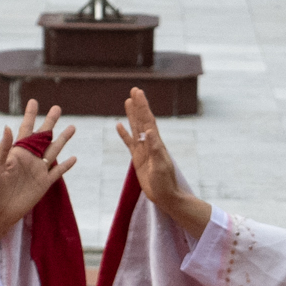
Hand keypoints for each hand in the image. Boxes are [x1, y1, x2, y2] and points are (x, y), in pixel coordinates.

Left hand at [0, 99, 75, 243]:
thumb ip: (3, 148)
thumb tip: (7, 126)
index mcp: (17, 152)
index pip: (26, 130)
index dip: (30, 116)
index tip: (33, 101)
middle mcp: (30, 158)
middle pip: (43, 136)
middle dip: (50, 122)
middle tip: (57, 108)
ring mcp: (38, 170)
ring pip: (54, 151)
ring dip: (63, 140)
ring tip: (72, 127)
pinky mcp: (44, 184)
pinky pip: (58, 172)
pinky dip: (66, 166)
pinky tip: (74, 158)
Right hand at [120, 89, 208, 236]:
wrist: (165, 196)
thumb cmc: (165, 182)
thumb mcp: (160, 166)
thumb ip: (155, 149)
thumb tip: (150, 131)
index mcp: (156, 143)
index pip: (148, 120)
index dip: (143, 106)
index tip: (138, 93)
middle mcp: (150, 143)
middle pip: (142, 120)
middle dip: (139, 105)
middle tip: (134, 90)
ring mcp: (144, 150)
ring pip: (136, 128)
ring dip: (132, 115)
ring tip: (127, 102)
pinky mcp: (138, 158)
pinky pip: (130, 143)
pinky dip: (124, 134)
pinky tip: (119, 125)